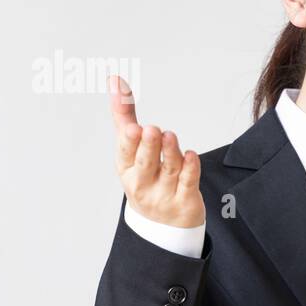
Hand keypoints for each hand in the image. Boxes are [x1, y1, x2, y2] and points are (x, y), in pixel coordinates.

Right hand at [109, 75, 204, 227]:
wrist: (162, 225)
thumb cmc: (145, 178)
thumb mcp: (131, 150)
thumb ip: (124, 116)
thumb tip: (115, 81)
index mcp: (127, 170)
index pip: (125, 154)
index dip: (129, 142)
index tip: (132, 127)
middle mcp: (143, 184)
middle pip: (146, 163)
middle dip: (148, 146)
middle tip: (152, 129)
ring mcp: (164, 194)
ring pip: (169, 170)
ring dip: (170, 152)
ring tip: (171, 136)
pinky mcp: (184, 201)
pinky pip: (188, 183)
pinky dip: (190, 169)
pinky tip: (191, 155)